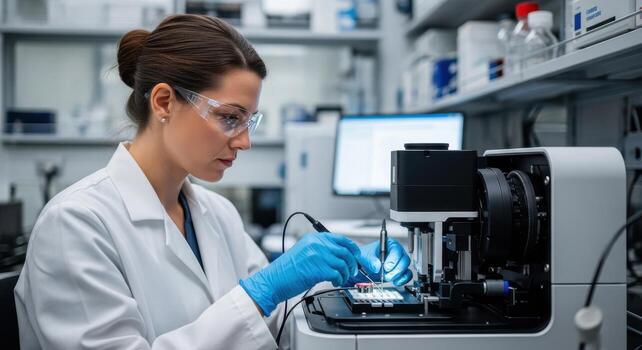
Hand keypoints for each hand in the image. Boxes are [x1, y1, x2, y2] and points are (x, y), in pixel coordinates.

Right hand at [240, 232, 359, 315]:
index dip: (353, 248)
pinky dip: (339, 279)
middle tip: (352, 270)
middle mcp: (317, 244)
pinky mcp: (318, 269)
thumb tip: (341, 255)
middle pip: (346, 251)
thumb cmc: (287, 269)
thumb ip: (321, 249)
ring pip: (344, 264)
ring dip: (345, 274)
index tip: (357, 256)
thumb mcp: (304, 251)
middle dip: (353, 263)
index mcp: (314, 238)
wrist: (274, 280)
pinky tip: (335, 282)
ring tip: (340, 279)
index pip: (341, 239)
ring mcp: (318, 256)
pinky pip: (338, 274)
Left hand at [352, 238, 411, 285]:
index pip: (396, 250)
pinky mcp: (401, 271)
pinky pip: (407, 276)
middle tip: (386, 275)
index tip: (386, 267)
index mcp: (390, 244)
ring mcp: (400, 262)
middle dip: (396, 270)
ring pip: (406, 269)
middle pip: (404, 260)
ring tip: (387, 278)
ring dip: (397, 276)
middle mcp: (398, 252)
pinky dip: (402, 280)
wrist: (365, 265)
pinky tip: (394, 282)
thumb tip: (377, 266)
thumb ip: (371, 260)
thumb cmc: (367, 256)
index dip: (393, 260)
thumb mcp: (365, 255)